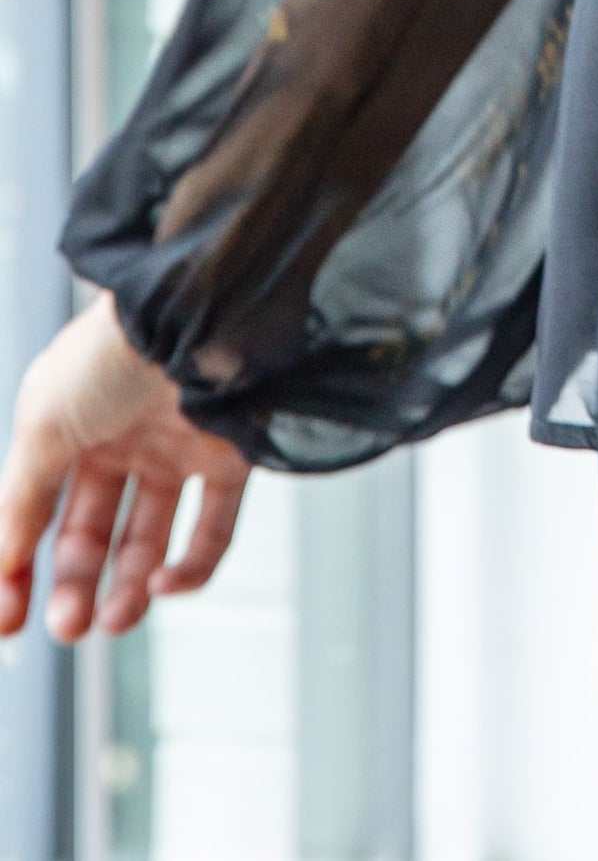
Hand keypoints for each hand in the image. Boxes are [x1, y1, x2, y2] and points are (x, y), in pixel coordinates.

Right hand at [0, 298, 249, 640]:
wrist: (196, 315)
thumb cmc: (111, 357)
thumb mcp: (40, 427)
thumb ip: (18, 501)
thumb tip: (3, 566)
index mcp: (68, 426)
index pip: (35, 512)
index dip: (17, 569)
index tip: (11, 623)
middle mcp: (122, 438)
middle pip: (92, 533)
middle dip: (75, 587)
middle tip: (69, 626)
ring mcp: (176, 448)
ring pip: (148, 540)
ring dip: (128, 590)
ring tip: (112, 620)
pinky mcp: (230, 456)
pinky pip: (212, 529)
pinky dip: (191, 569)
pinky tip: (165, 583)